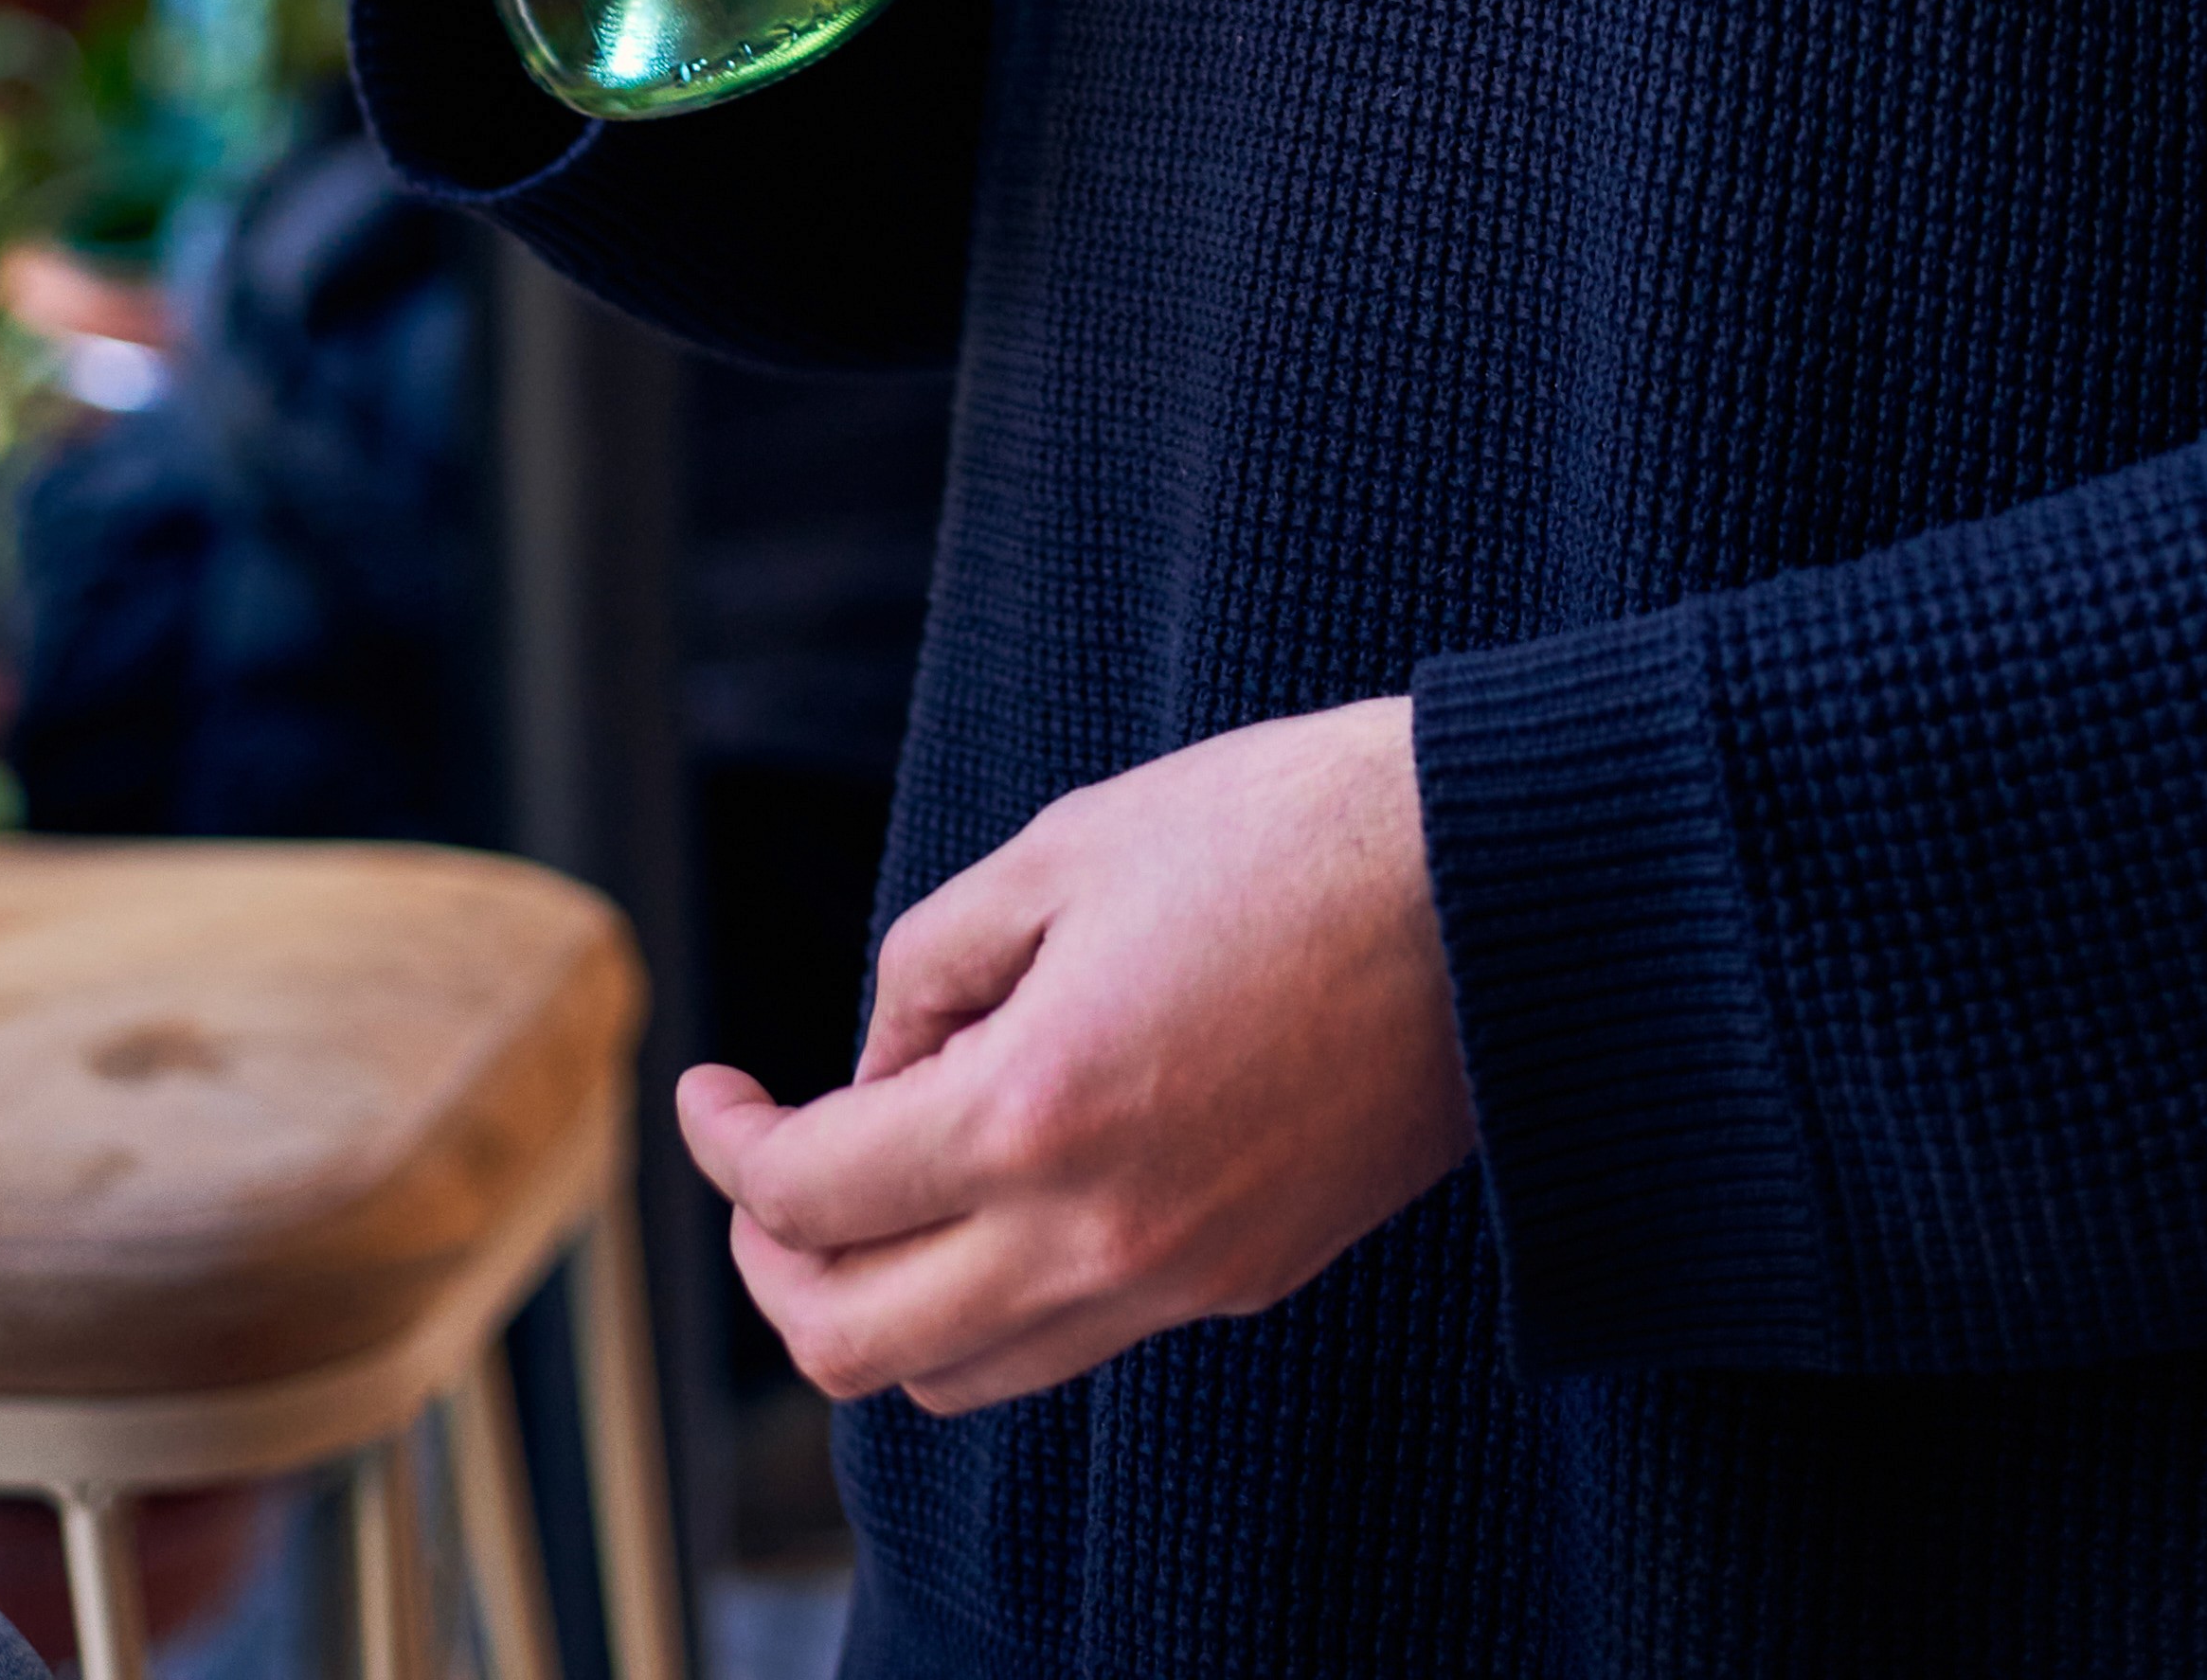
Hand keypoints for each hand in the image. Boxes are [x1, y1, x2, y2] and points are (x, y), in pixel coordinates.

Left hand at [677, 697, 1475, 1413]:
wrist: (1493, 887)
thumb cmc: (1282, 831)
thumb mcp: (1064, 847)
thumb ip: (929, 968)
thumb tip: (878, 1072)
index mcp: (1034, 1113)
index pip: (810, 1193)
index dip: (728, 1142)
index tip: (713, 1090)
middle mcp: (1094, 1234)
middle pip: (852, 1343)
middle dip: (775, 1260)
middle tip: (767, 1166)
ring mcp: (1176, 1276)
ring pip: (956, 1374)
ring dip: (881, 1298)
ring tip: (880, 1179)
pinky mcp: (1245, 1278)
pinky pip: (1070, 1338)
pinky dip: (997, 1291)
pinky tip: (1010, 1177)